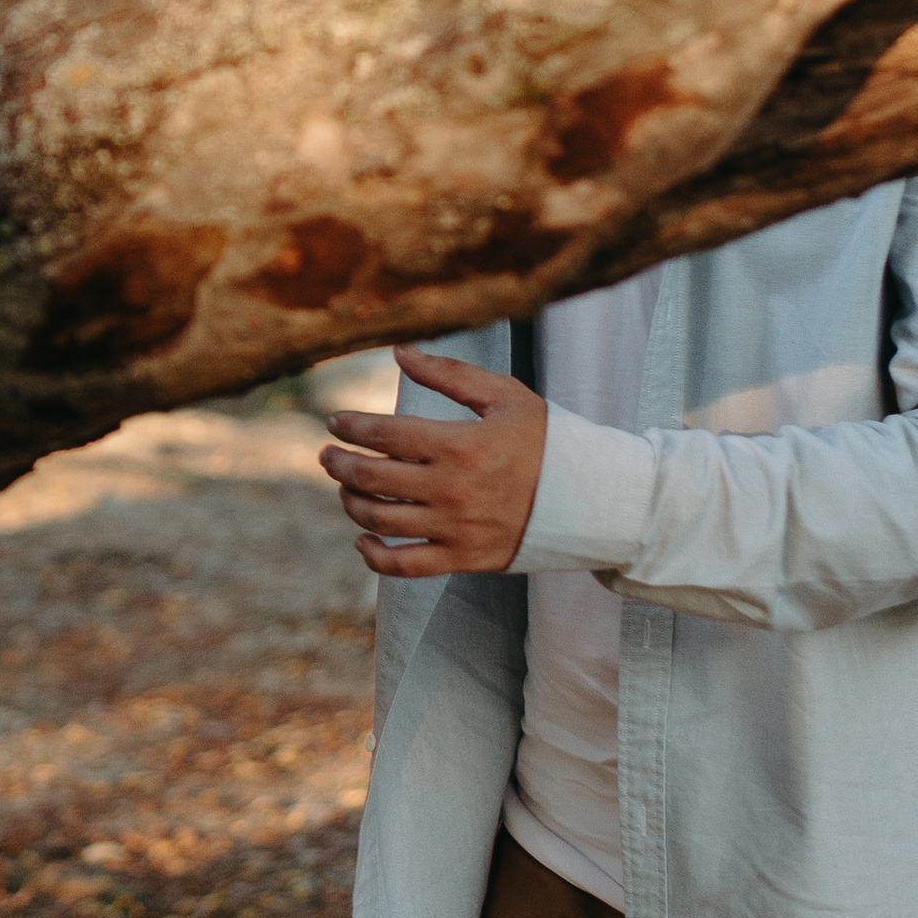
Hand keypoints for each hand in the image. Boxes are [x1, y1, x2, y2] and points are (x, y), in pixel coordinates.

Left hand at [318, 345, 546, 576]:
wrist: (591, 499)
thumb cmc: (546, 440)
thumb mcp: (503, 396)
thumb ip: (449, 374)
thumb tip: (399, 352)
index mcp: (459, 445)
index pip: (385, 434)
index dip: (351, 427)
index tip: (335, 421)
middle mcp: (451, 490)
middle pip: (372, 478)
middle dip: (338, 464)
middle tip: (326, 454)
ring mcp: (455, 529)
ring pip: (379, 520)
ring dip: (351, 502)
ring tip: (345, 487)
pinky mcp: (462, 559)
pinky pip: (404, 566)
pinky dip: (374, 557)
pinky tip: (363, 541)